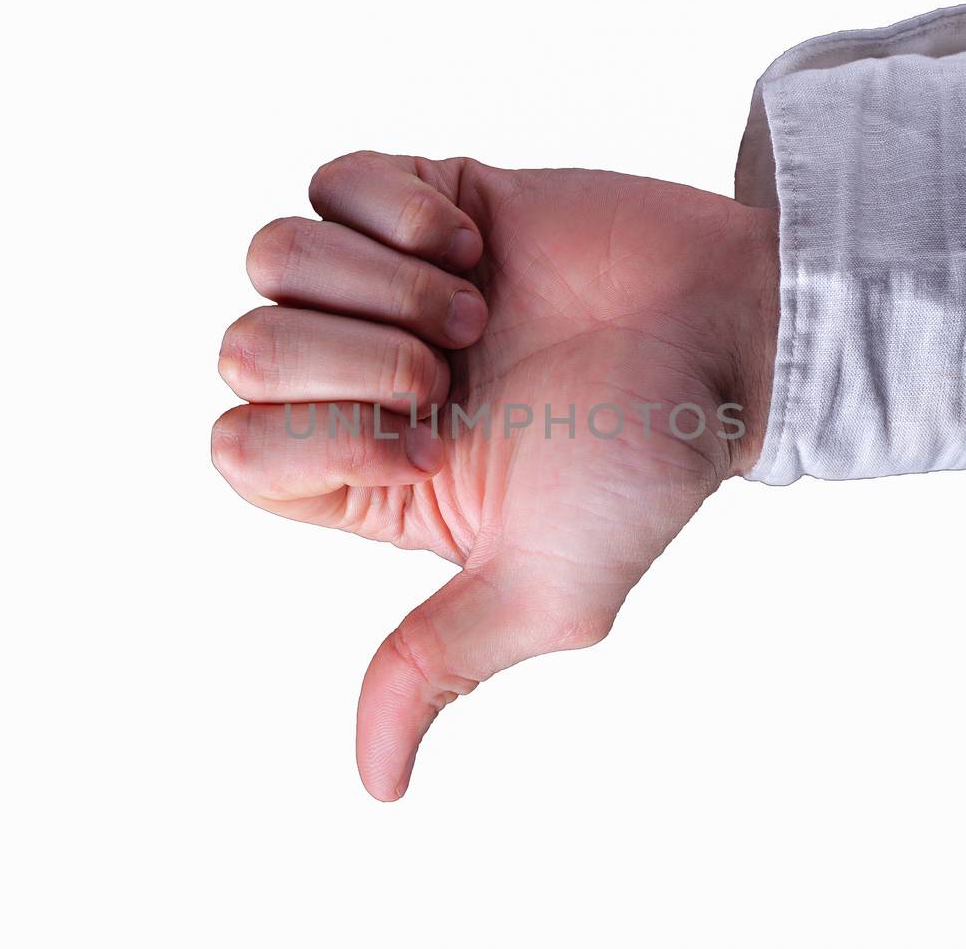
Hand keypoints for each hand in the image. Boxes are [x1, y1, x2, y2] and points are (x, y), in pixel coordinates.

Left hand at [213, 152, 777, 798]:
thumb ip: (434, 662)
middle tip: (457, 367)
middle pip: (240, 349)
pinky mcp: (419, 199)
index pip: (238, 450)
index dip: (323, 437)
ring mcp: (382, 286)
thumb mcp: (545, 589)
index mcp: (367, 478)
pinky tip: (477, 242)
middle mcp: (358, 383)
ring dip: (379, 278)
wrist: (727, 331)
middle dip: (354, 353)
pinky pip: (329, 180)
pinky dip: (398, 206)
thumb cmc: (647, 463)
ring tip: (473, 304)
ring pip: (269, 256)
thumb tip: (376, 785)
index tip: (435, 436)